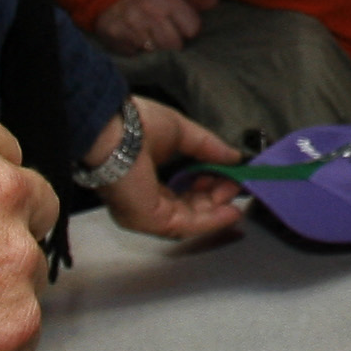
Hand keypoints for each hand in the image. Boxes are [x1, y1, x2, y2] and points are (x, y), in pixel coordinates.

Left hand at [90, 97, 243, 240]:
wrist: (114, 128)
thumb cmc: (138, 124)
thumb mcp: (182, 132)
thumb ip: (208, 147)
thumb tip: (234, 157)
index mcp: (145, 181)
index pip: (179, 193)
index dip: (207, 186)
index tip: (228, 176)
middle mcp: (144, 201)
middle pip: (187, 209)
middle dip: (214, 199)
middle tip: (234, 186)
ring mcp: (146, 213)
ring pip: (189, 220)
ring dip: (216, 211)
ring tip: (235, 197)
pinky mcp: (150, 219)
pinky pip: (186, 225)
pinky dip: (210, 221)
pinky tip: (230, 212)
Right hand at [93, 0, 213, 54]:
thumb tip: (215, 2)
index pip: (192, 28)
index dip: (189, 28)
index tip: (182, 24)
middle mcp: (150, 13)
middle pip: (174, 45)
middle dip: (174, 41)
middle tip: (167, 33)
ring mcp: (131, 26)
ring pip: (155, 51)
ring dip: (155, 47)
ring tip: (151, 35)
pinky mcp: (115, 35)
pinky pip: (133, 53)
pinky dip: (136, 49)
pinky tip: (135, 37)